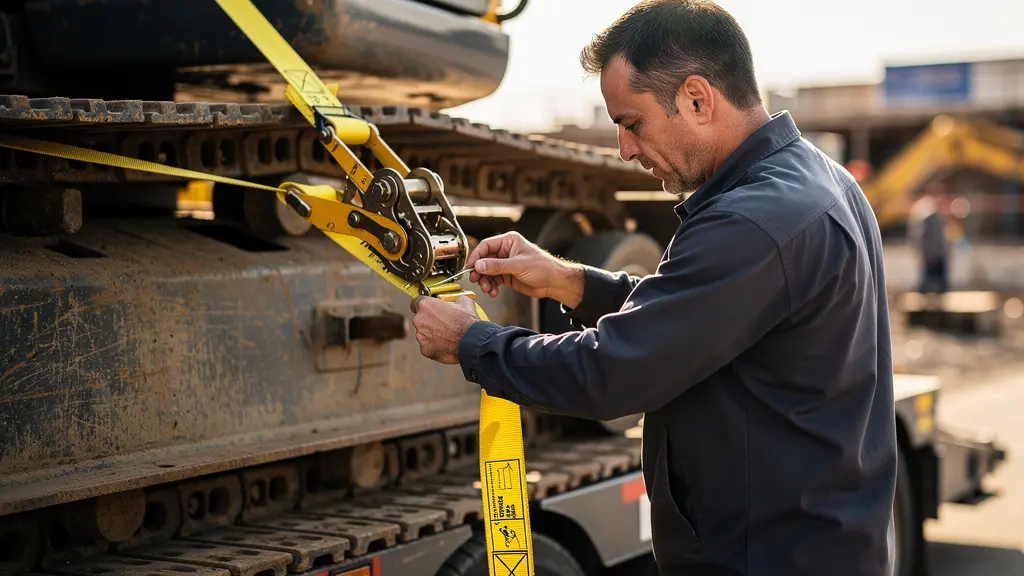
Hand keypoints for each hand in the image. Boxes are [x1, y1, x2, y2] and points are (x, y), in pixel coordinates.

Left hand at [410, 295, 479, 364]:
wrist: (471, 342)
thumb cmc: (466, 323)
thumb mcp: (464, 303)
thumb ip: (455, 300)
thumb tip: (458, 300)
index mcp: (426, 306)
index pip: (416, 302)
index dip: (425, 306)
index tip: (429, 308)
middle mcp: (419, 320)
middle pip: (420, 319)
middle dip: (429, 321)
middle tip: (442, 323)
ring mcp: (421, 336)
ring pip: (423, 333)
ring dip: (431, 333)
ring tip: (446, 335)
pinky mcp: (424, 349)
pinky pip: (427, 346)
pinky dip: (434, 345)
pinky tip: (445, 344)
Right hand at [467, 232, 584, 307]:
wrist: (555, 283)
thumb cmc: (543, 267)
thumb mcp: (518, 265)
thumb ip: (497, 266)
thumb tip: (478, 265)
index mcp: (508, 241)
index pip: (486, 246)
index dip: (476, 256)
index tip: (470, 267)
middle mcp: (505, 251)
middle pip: (484, 260)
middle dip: (480, 271)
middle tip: (476, 281)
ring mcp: (505, 264)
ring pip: (487, 272)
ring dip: (485, 281)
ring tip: (487, 289)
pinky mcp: (507, 276)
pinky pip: (493, 280)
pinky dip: (491, 287)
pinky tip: (493, 292)